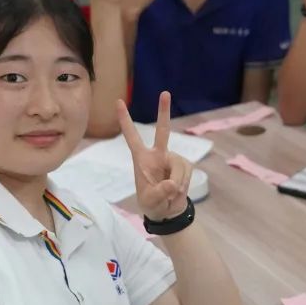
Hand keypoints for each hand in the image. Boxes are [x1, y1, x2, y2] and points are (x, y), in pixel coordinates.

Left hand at [117, 92, 191, 221]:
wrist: (168, 211)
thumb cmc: (152, 204)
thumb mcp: (150, 202)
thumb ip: (160, 193)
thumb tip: (173, 183)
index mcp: (142, 158)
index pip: (132, 136)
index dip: (125, 120)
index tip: (118, 102)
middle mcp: (158, 154)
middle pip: (162, 130)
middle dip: (164, 112)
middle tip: (165, 93)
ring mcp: (172, 158)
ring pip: (178, 166)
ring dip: (177, 183)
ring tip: (170, 194)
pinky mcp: (185, 165)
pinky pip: (186, 173)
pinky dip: (183, 184)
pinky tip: (178, 191)